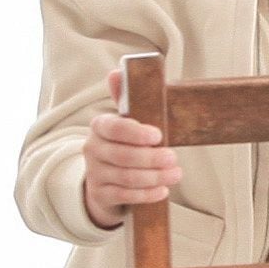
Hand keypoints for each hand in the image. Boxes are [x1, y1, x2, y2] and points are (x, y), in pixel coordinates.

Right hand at [82, 69, 182, 228]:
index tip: (158, 135)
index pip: (113, 127)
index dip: (135, 133)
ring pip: (126, 177)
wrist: (105, 177)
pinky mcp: (101, 194)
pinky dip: (146, 194)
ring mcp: (95, 173)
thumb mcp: (126, 119)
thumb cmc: (124, 142)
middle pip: (122, 156)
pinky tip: (162, 191)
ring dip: (154, 177)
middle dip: (151, 158)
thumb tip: (116, 71)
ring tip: (176, 174)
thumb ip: (125, 98)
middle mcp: (92, 149)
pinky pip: (124, 196)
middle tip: (174, 157)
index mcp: (100, 126)